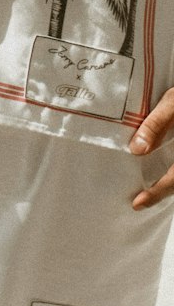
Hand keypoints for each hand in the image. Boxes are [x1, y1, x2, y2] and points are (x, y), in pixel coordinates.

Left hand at [130, 90, 173, 208]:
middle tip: (140, 200)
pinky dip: (173, 172)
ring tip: (150, 187)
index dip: (158, 193)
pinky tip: (161, 168)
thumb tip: (136, 149)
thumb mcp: (173, 102)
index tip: (138, 203)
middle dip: (163, 192)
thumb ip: (157, 124)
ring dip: (170, 182)